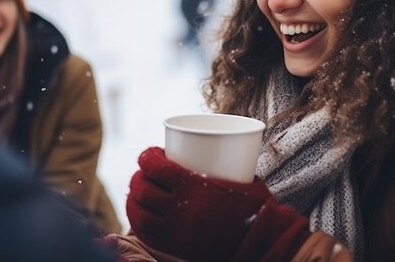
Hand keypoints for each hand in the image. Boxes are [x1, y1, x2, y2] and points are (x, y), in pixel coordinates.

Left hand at [126, 147, 271, 261]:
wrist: (261, 241)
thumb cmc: (257, 206)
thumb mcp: (239, 178)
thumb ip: (222, 166)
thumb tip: (216, 149)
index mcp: (196, 186)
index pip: (155, 166)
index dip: (146, 156)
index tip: (150, 153)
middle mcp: (181, 208)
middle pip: (143, 188)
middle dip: (137, 177)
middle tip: (143, 172)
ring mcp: (177, 230)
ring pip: (140, 212)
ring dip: (133, 199)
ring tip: (137, 192)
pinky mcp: (177, 246)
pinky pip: (146, 234)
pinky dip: (137, 222)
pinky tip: (138, 214)